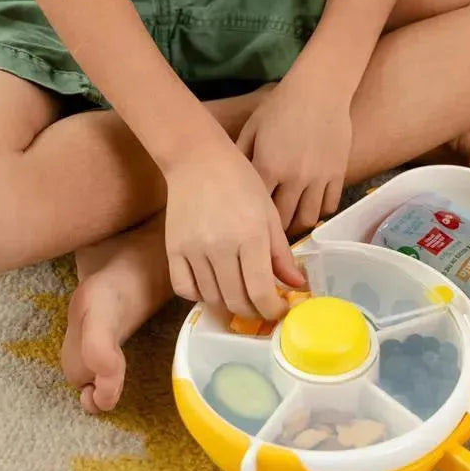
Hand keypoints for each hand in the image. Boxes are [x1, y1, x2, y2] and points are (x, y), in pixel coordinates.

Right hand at [165, 140, 303, 319]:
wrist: (197, 158)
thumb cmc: (240, 180)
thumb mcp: (268, 212)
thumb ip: (281, 252)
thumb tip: (296, 285)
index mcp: (250, 236)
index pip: (261, 292)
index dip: (272, 311)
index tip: (279, 311)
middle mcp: (220, 247)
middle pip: (236, 301)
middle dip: (254, 312)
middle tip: (262, 308)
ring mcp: (193, 250)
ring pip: (211, 299)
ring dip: (228, 305)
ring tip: (240, 296)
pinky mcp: (173, 249)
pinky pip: (184, 288)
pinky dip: (199, 295)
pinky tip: (212, 286)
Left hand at [237, 76, 351, 233]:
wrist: (320, 89)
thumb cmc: (281, 105)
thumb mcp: (253, 128)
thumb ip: (241, 156)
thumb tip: (229, 181)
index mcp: (268, 165)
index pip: (257, 208)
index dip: (251, 219)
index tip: (247, 224)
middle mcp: (294, 177)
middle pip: (283, 220)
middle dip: (273, 229)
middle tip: (267, 229)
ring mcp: (318, 177)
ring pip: (308, 219)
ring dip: (297, 223)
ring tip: (289, 219)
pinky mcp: (338, 173)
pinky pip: (329, 206)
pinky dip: (319, 211)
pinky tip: (310, 204)